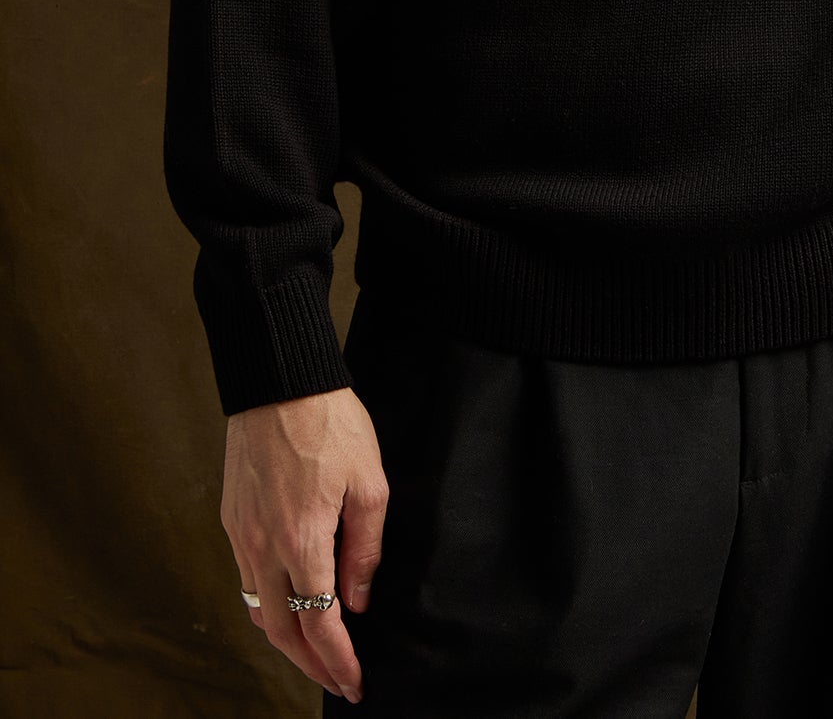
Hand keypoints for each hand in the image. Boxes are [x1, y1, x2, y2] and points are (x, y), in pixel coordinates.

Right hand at [223, 386, 388, 703]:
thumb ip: (364, 549)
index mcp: (302, 541)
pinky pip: (246, 580)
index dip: (337, 662)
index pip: (318, 625)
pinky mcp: (232, 520)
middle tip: (337, 679)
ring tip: (316, 651)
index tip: (354, 682)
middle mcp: (263, 547)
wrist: (279, 381)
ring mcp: (241, 535)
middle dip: (311, 665)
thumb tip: (357, 600)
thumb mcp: (369, 482)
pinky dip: (268, 605)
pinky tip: (288, 602)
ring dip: (286, 640)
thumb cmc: (330, 424)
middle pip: (281, 633)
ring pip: (259, 610)